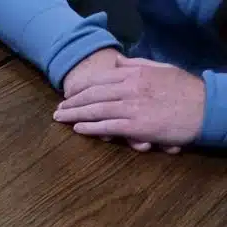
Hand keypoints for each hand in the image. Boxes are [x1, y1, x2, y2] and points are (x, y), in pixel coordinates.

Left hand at [55, 57, 204, 151]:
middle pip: (93, 94)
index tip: (68, 95)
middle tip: (57, 110)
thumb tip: (118, 61)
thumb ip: (138, 65)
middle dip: (72, 103)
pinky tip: (76, 128)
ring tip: (60, 118)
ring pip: (95, 110)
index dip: (81, 88)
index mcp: (136, 73)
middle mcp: (130, 88)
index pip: (100, 79)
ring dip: (74, 114)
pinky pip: (106, 126)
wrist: (205, 108)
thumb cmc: (185, 91)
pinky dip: (89, 127)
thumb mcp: (161, 70)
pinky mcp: (135, 126)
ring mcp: (132, 107)